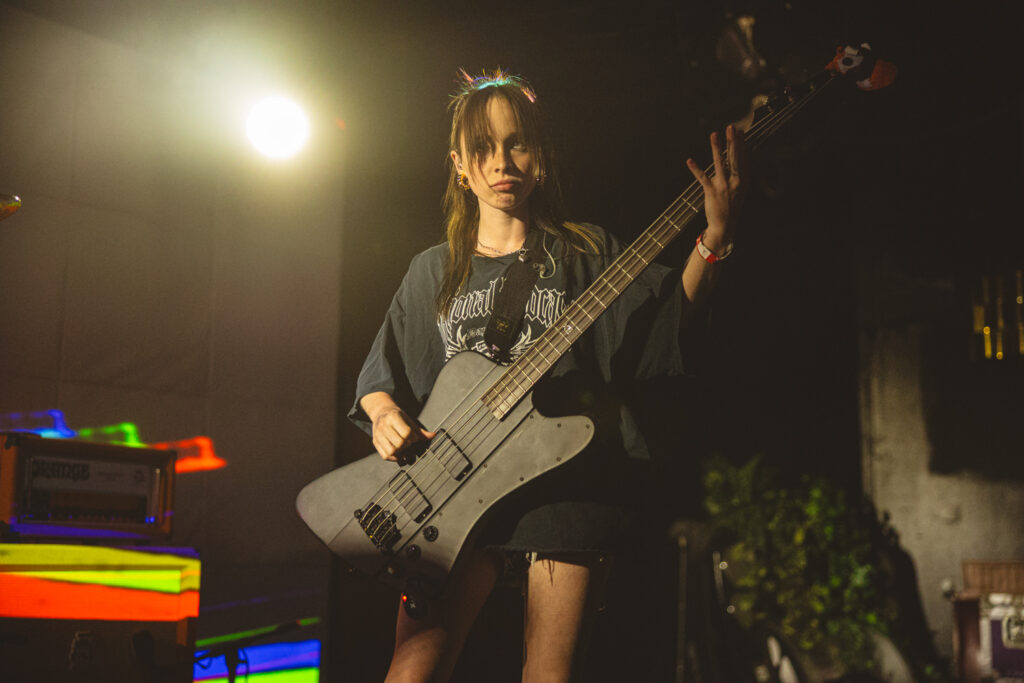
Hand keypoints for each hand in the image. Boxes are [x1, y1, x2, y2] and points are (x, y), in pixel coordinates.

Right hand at [370, 404, 434, 461]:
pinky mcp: (375, 442)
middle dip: (408, 446)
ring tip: (405, 451)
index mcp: (393, 417)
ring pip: (392, 451)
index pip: (406, 432)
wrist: (382, 412)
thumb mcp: (409, 420)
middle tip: (410, 445)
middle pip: (399, 443)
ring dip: (401, 454)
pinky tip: (399, 454)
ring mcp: (378, 434)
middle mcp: (383, 425)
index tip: (415, 438)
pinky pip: (385, 455)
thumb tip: (433, 436)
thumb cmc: (398, 417)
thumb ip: (419, 431)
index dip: (414, 438)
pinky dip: (394, 458)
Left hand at [686, 124, 746, 250]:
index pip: (743, 158)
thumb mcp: (740, 190)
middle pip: (734, 157)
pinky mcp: (711, 191)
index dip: (741, 144)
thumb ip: (739, 175)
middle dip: (732, 141)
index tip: (740, 131)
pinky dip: (695, 169)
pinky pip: (702, 177)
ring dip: (716, 148)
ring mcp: (723, 186)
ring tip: (714, 134)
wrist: (725, 226)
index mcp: (743, 180)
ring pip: (719, 163)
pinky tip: (689, 161)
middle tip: (731, 127)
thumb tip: (738, 161)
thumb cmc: (731, 207)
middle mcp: (735, 181)